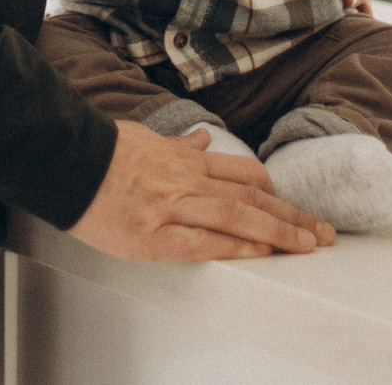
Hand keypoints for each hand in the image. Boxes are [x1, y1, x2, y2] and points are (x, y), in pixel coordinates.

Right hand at [67, 121, 334, 260]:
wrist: (66, 161)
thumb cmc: (102, 151)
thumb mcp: (146, 137)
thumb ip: (179, 143)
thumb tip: (205, 139)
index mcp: (186, 160)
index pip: (244, 174)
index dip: (274, 193)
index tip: (294, 206)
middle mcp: (188, 180)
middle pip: (253, 198)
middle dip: (293, 216)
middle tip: (325, 232)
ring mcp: (174, 206)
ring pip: (238, 216)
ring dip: (279, 232)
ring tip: (308, 246)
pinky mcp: (155, 234)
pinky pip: (205, 241)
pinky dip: (236, 246)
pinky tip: (261, 253)